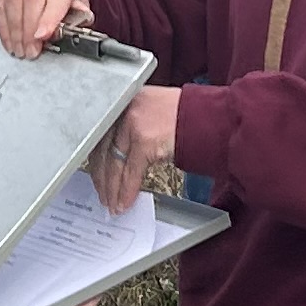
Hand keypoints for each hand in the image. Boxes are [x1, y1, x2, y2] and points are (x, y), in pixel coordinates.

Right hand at [0, 0, 88, 55]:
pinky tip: (8, 38)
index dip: (49, 17)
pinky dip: (2, 22)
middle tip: (30, 51)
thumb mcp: (81, 5)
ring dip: (14, 28)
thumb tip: (59, 31)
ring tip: (19, 49)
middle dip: (29, 28)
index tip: (42, 37)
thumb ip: (75, 17)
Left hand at [88, 85, 179, 213]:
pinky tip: (125, 203)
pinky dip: (127, 191)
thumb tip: (120, 157)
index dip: (96, 158)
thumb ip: (133, 127)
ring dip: (112, 189)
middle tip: (102, 195)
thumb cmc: (186, 116)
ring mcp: (133, 124)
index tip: (96, 174)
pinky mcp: (144, 141)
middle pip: (103, 150)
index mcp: (124, 101)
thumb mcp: (152, 112)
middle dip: (102, 178)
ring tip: (112, 204)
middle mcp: (125, 110)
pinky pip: (130, 173)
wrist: (210, 117)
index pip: (101, 133)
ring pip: (114, 164)